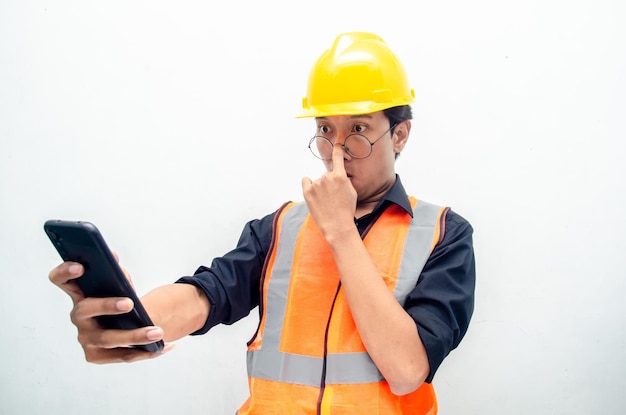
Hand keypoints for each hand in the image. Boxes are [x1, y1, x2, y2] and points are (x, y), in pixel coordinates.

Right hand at [48, 260, 171, 363]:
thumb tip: (112, 255)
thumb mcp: (120, 282)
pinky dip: (146, 351)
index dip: (64, 272)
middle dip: (106, 305)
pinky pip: (123, 356)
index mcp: (78, 292)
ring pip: (107, 339)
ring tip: (157, 332)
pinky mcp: (96, 355)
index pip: (60, 280)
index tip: (80, 267)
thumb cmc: (120, 297)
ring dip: (134, 336)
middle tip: (129, 303)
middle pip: (84, 310)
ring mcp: (85, 338)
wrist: (129, 322)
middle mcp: (77, 316)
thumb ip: (116, 270)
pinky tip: (165, 346)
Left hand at [301, 144, 357, 238]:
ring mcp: (316, 184)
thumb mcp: (352, 192)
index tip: (337, 144)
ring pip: (318, 181)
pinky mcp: (307, 192)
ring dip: (320, 188)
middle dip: (330, 183)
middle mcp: (327, 177)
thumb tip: (338, 174)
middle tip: (333, 197)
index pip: (337, 157)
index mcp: (340, 176)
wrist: (337, 226)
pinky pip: (306, 181)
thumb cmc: (347, 210)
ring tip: (325, 202)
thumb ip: (344, 180)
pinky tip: (313, 194)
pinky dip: (309, 185)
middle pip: (327, 175)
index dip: (337, 149)